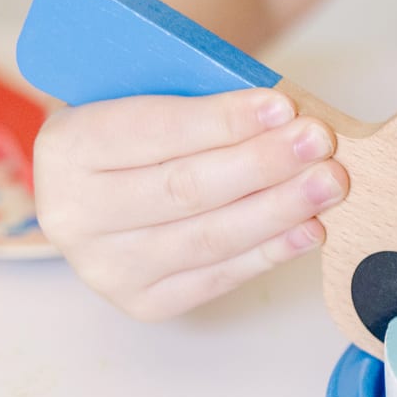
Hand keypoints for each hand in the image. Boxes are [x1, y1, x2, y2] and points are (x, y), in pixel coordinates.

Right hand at [34, 88, 348, 319]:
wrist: (110, 185)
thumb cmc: (145, 132)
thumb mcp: (152, 94)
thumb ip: (203, 99)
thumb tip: (285, 114)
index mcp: (67, 146)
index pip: (154, 131)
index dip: (224, 121)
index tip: (283, 106)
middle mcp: (73, 214)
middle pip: (186, 189)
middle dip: (263, 163)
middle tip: (319, 142)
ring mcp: (106, 266)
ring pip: (209, 237)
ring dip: (279, 209)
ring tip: (328, 183)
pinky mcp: (144, 302)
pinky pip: (219, 276)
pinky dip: (271, 251)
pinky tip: (311, 228)